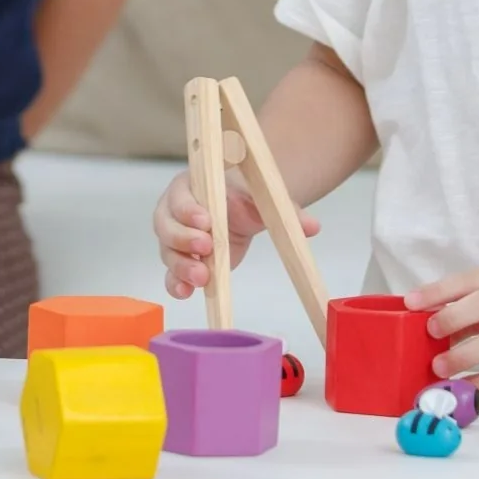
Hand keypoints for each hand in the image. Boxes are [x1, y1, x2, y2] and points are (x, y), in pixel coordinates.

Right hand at [153, 169, 320, 300]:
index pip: (181, 194)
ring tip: (203, 279)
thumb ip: (285, 210)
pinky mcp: (182, 260)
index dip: (189, 209)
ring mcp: (176, 237)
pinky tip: (187, 293)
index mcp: (192, 185)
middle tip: (207, 248)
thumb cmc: (245, 195)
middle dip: (184, 239)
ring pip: (167, 251)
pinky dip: (176, 283)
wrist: (241, 204)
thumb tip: (312, 226)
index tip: (208, 221)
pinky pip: (171, 273)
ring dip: (181, 266)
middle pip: (166, 224)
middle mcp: (176, 210)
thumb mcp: (264, 198)